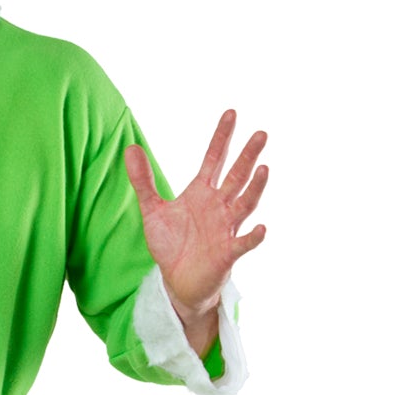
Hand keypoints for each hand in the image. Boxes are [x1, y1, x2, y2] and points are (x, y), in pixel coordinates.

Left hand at [126, 109, 267, 327]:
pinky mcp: (227, 253)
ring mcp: (226, 228)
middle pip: (236, 176)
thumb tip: (130, 148)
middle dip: (248, 156)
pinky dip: (253, 236)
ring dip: (254, 188)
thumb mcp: (152, 210)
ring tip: (264, 168)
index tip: (231, 113)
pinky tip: (263, 228)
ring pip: (244, 204)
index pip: (215, 159)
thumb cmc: (171, 245)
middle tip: (261, 133)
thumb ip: (143, 181)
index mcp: (202, 192)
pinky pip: (243, 243)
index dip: (222, 137)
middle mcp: (218, 206)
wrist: (178, 281)